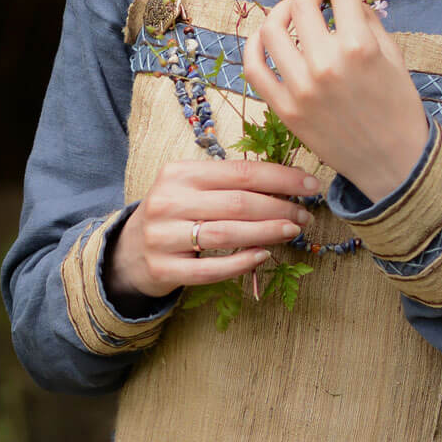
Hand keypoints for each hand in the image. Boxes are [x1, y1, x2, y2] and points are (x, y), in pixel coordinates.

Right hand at [106, 158, 321, 301]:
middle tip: (305, 215)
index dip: (281, 179)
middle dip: (280, 208)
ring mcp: (163, 236)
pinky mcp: (164, 268)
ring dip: (268, 232)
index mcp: (179, 173)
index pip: (240, 173)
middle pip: (238, 203)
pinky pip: (211, 268)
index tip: (310, 186)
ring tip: (293, 231)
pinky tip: (263, 255)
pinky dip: (242, 262)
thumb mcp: (192, 188)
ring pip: (227, 234)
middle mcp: (168, 201)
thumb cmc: (175, 214)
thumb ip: (229, 184)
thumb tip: (288, 184)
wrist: (131, 250)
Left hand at [241, 0, 429, 201]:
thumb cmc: (399, 107)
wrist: (392, 162)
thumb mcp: (393, 58)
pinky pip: (254, 67)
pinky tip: (265, 36)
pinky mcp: (284, 109)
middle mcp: (326, 64)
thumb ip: (369, 22)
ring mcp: (300, 88)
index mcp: (360, 47)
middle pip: (302, 6)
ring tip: (293, 13)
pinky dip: (254, 45)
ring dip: (281, 11)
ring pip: (271, 30)